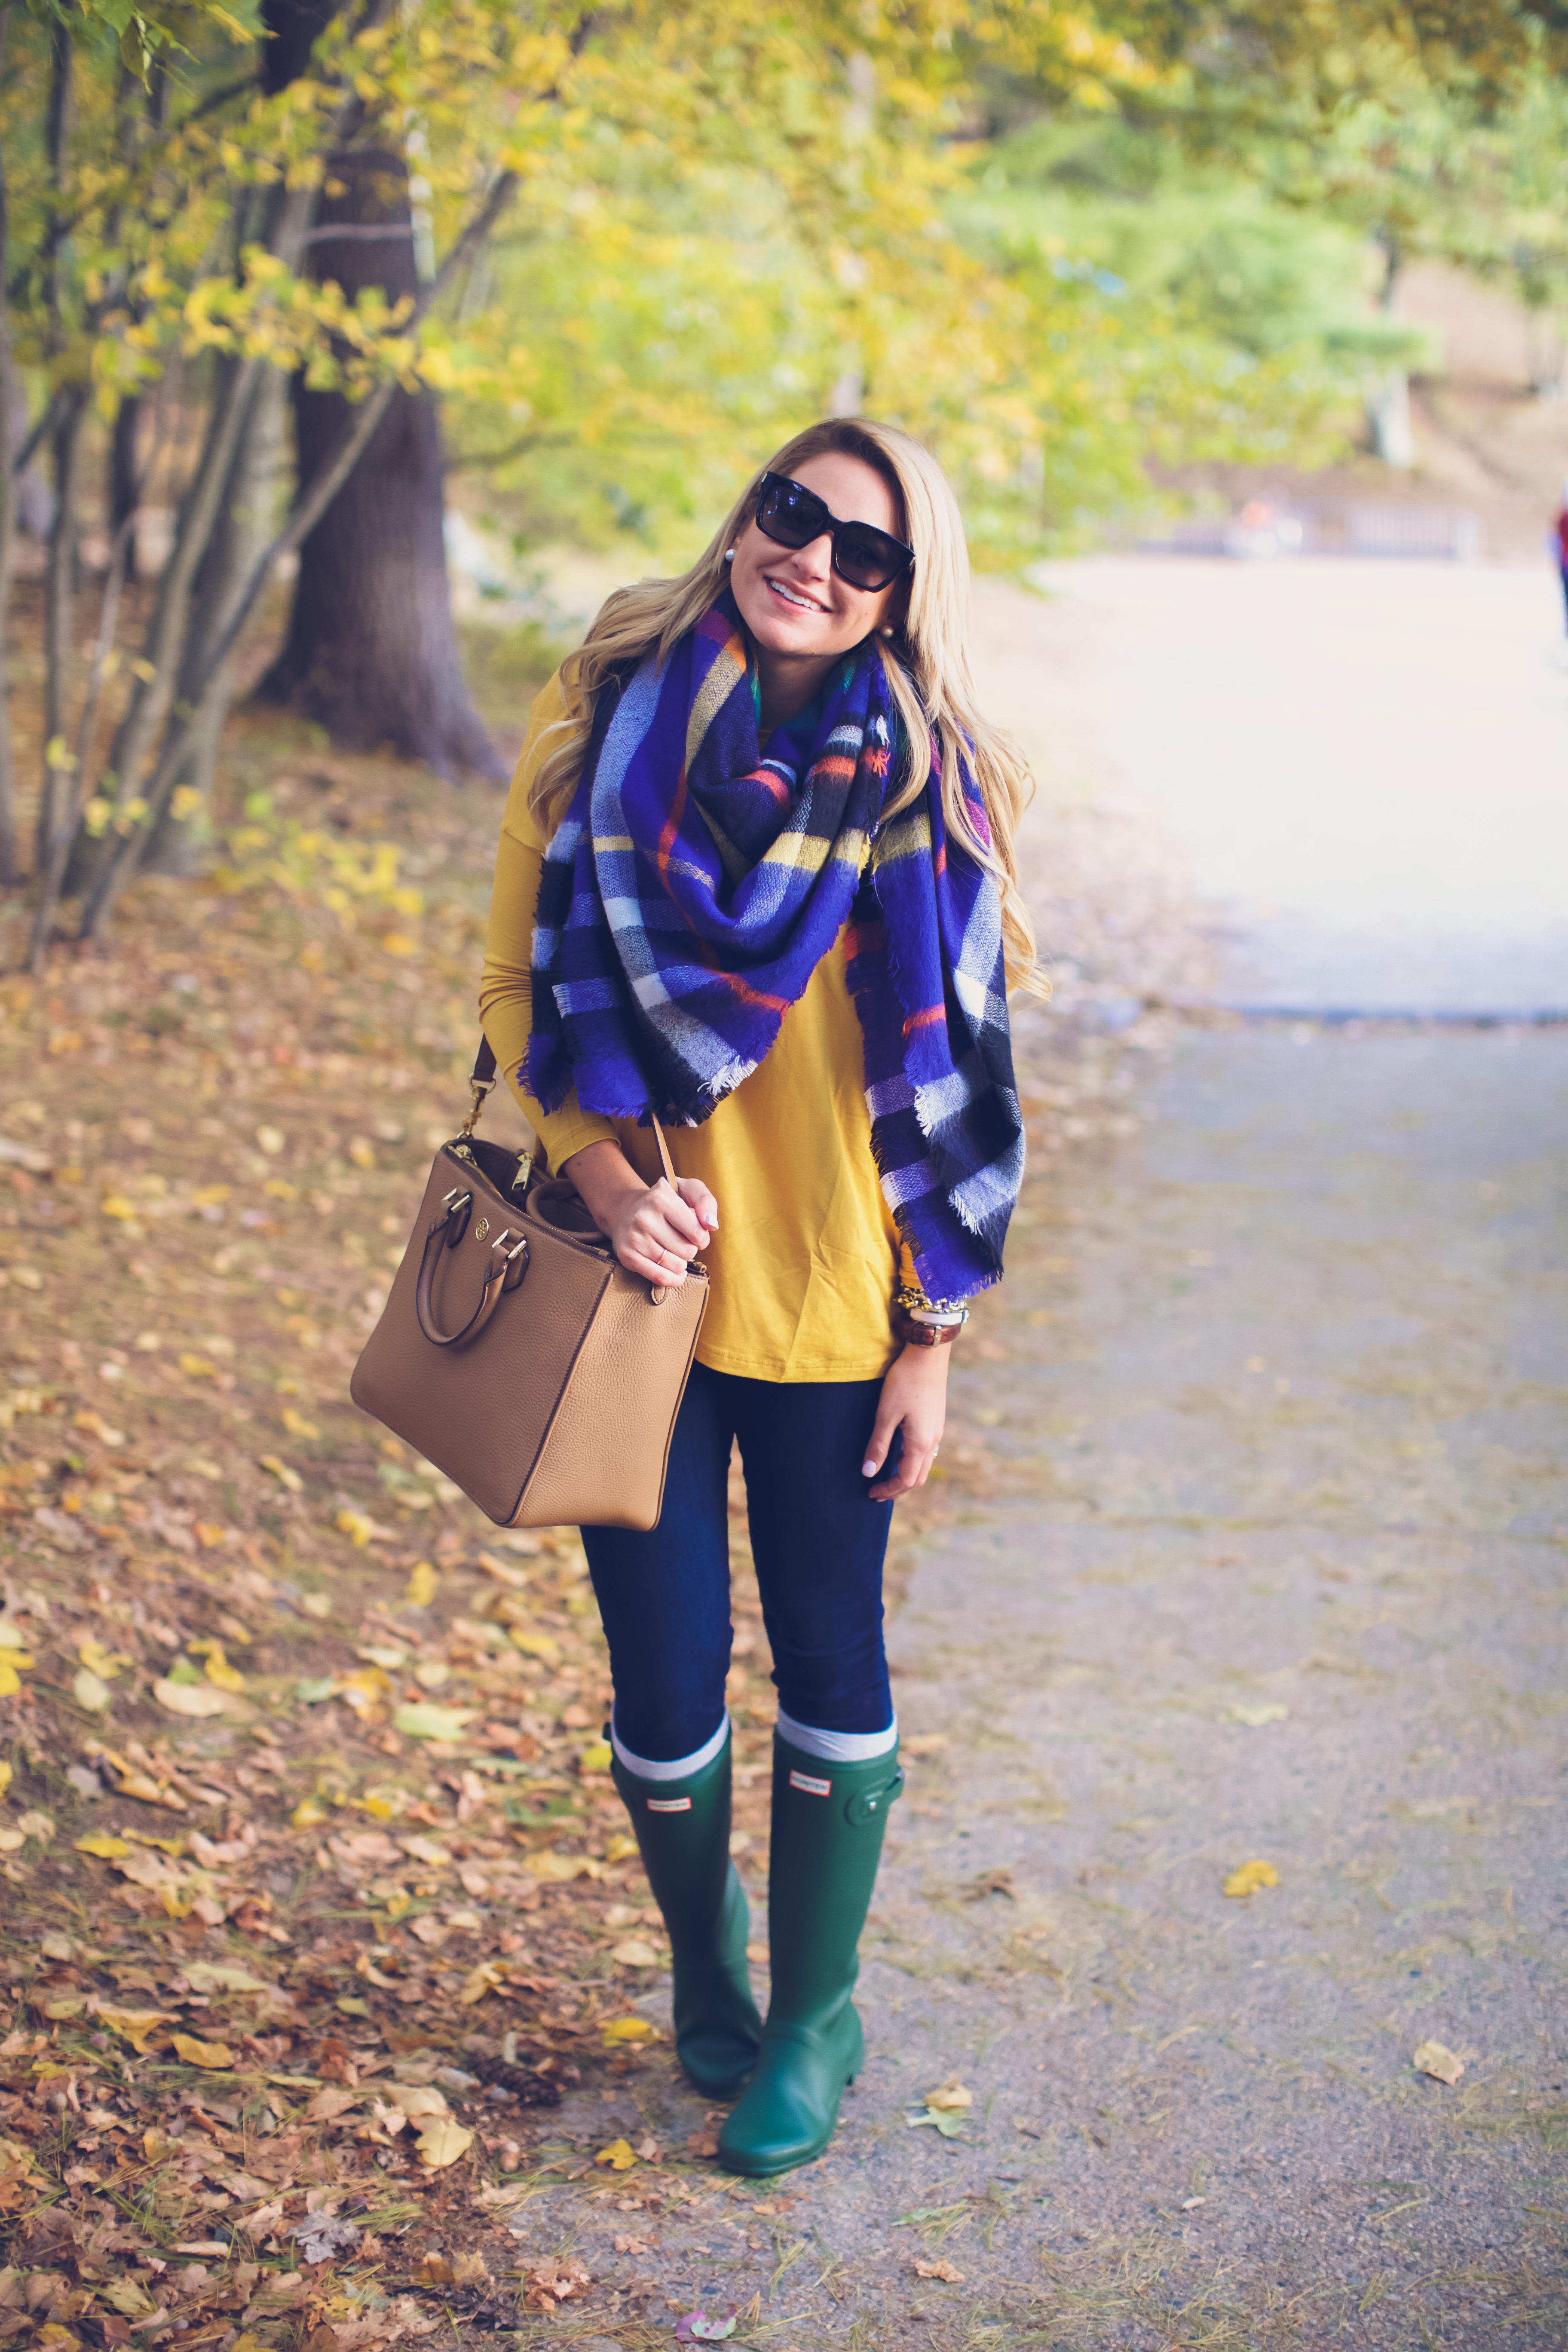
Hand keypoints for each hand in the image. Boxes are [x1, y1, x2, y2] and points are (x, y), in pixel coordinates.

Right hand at [561, 1140, 717, 1289]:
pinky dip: (673, 1278)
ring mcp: (634, 1239)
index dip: (702, 1237)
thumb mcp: (688, 1190)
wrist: (626, 1210)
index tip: (695, 1232)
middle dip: (690, 1248)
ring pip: (676, 1266)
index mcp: (661, 1198)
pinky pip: (660, 1278)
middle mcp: (644, 1218)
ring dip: (681, 1262)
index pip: (698, 1233)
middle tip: (680, 1238)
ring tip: (672, 1249)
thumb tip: (711, 1225)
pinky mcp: (627, 1256)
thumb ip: (706, 1202)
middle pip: (688, 1251)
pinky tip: (674, 1270)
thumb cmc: (665, 1202)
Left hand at [863, 1341, 948, 1501]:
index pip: (906, 1479)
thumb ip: (878, 1445)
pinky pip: (926, 1450)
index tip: (871, 1493)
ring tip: (885, 1472)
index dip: (888, 1490)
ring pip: (923, 1464)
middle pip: (917, 1477)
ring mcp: (937, 1430)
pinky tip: (898, 1450)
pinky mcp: (936, 1420)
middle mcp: (933, 1440)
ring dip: (905, 1473)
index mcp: (920, 1442)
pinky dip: (911, 1459)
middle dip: (898, 1487)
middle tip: (877, 1489)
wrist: (928, 1354)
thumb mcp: (885, 1414)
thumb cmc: (905, 1381)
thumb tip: (868, 1473)